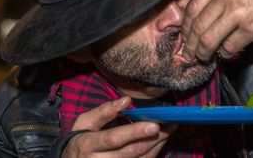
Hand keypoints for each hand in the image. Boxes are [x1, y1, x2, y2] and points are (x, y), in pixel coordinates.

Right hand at [62, 97, 176, 157]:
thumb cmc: (81, 140)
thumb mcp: (85, 122)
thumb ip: (104, 111)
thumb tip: (126, 100)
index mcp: (89, 144)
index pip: (115, 138)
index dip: (135, 132)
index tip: (154, 124)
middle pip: (133, 151)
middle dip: (155, 137)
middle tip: (172, 124)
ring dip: (158, 144)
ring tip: (170, 129)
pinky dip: (153, 152)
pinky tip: (160, 140)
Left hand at [181, 0, 252, 61]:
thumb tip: (187, 16)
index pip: (191, 9)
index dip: (184, 28)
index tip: (183, 39)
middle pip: (197, 26)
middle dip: (190, 45)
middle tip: (189, 55)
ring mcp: (239, 11)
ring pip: (209, 39)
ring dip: (204, 53)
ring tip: (204, 57)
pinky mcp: (252, 28)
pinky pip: (229, 47)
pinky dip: (225, 54)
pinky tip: (227, 53)